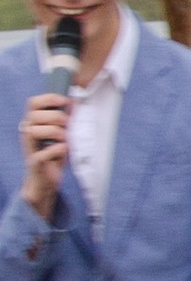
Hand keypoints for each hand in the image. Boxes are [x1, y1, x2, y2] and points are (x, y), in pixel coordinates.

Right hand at [19, 91, 65, 214]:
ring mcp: (29, 148)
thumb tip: (73, 103)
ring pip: (34, 131)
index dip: (49, 98)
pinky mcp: (34, 163)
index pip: (33, 103)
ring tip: (65, 139)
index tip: (65, 102)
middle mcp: (26, 133)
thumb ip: (64, 119)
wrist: (46, 182)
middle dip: (57, 117)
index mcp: (33, 123)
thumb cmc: (54, 155)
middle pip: (35, 115)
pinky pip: (44, 153)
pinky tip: (64, 150)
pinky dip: (58, 149)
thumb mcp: (61, 134)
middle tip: (67, 126)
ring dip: (56, 132)